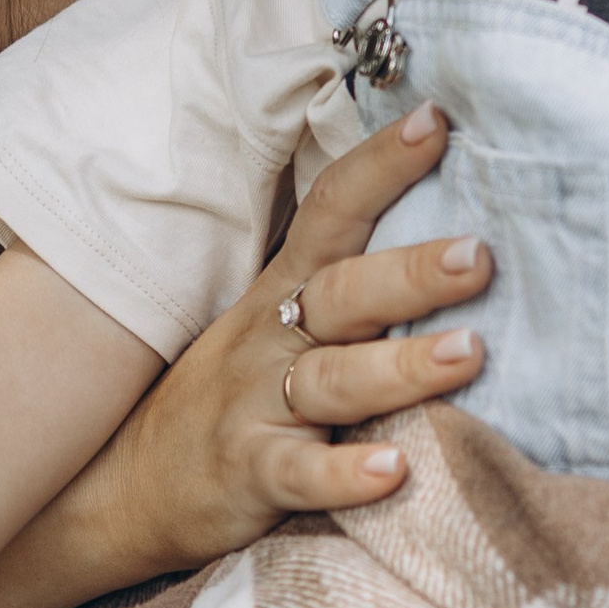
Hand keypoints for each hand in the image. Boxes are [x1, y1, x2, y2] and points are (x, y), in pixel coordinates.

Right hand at [96, 101, 493, 576]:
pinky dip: (343, 475)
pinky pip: (298, 473)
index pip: (333, 210)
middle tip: (479, 255)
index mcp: (285, 289)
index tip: (437, 122)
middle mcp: (272, 337)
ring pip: (334, 379)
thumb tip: (452, 231)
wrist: (128, 484)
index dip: (380, 164)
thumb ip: (348, 283)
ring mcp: (256, 405)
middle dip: (412, 272)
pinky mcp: (249, 475)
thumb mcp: (275, 321)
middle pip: (343, 291)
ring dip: (402, 365)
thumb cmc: (231, 393)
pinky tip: (392, 472)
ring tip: (469, 352)